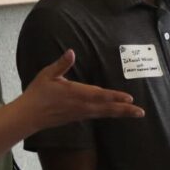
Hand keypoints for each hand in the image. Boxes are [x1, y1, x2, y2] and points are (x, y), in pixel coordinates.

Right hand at [19, 50, 144, 130]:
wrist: (29, 116)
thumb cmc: (38, 93)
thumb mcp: (47, 75)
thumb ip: (61, 64)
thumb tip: (71, 51)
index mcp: (75, 93)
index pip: (99, 96)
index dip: (114, 97)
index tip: (129, 98)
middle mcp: (81, 106)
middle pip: (107, 108)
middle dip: (124, 110)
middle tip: (141, 112)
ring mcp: (81, 113)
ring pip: (105, 113)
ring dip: (121, 113)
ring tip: (136, 113)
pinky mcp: (79, 117)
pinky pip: (99, 115)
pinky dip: (110, 114)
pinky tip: (119, 113)